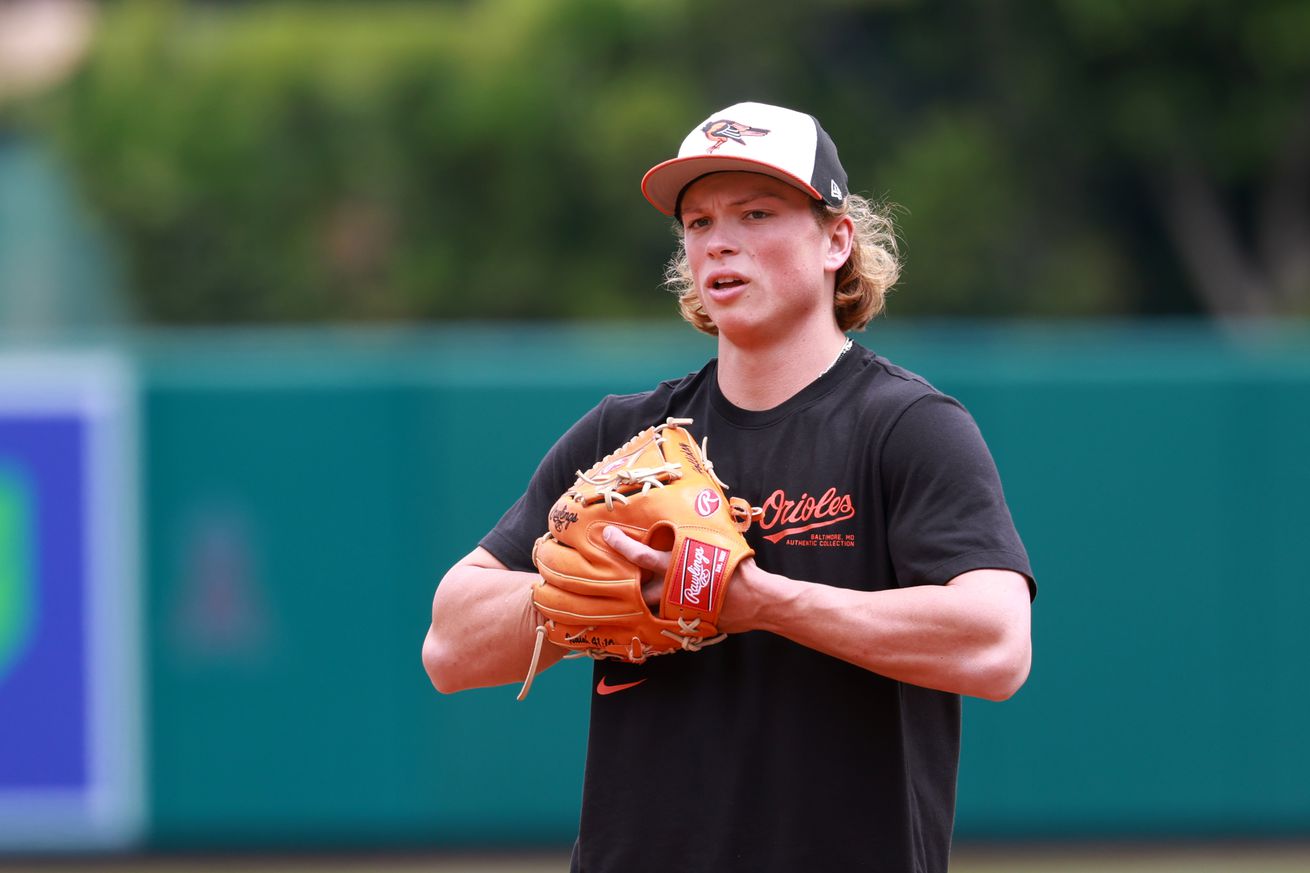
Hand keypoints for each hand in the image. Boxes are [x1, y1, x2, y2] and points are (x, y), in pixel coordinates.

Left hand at [601, 525, 769, 632]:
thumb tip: (689, 520)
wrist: (757, 600)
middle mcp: (672, 586)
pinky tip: (658, 609)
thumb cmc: (740, 566)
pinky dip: (661, 613)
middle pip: (637, 588)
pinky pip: (668, 617)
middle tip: (606, 574)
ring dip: (639, 600)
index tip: (608, 535)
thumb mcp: (717, 541)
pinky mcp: (687, 621)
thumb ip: (697, 535)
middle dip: (621, 582)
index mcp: (677, 563)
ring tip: (629, 594)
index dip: (621, 545)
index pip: (640, 555)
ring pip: (648, 606)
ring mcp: (677, 607)